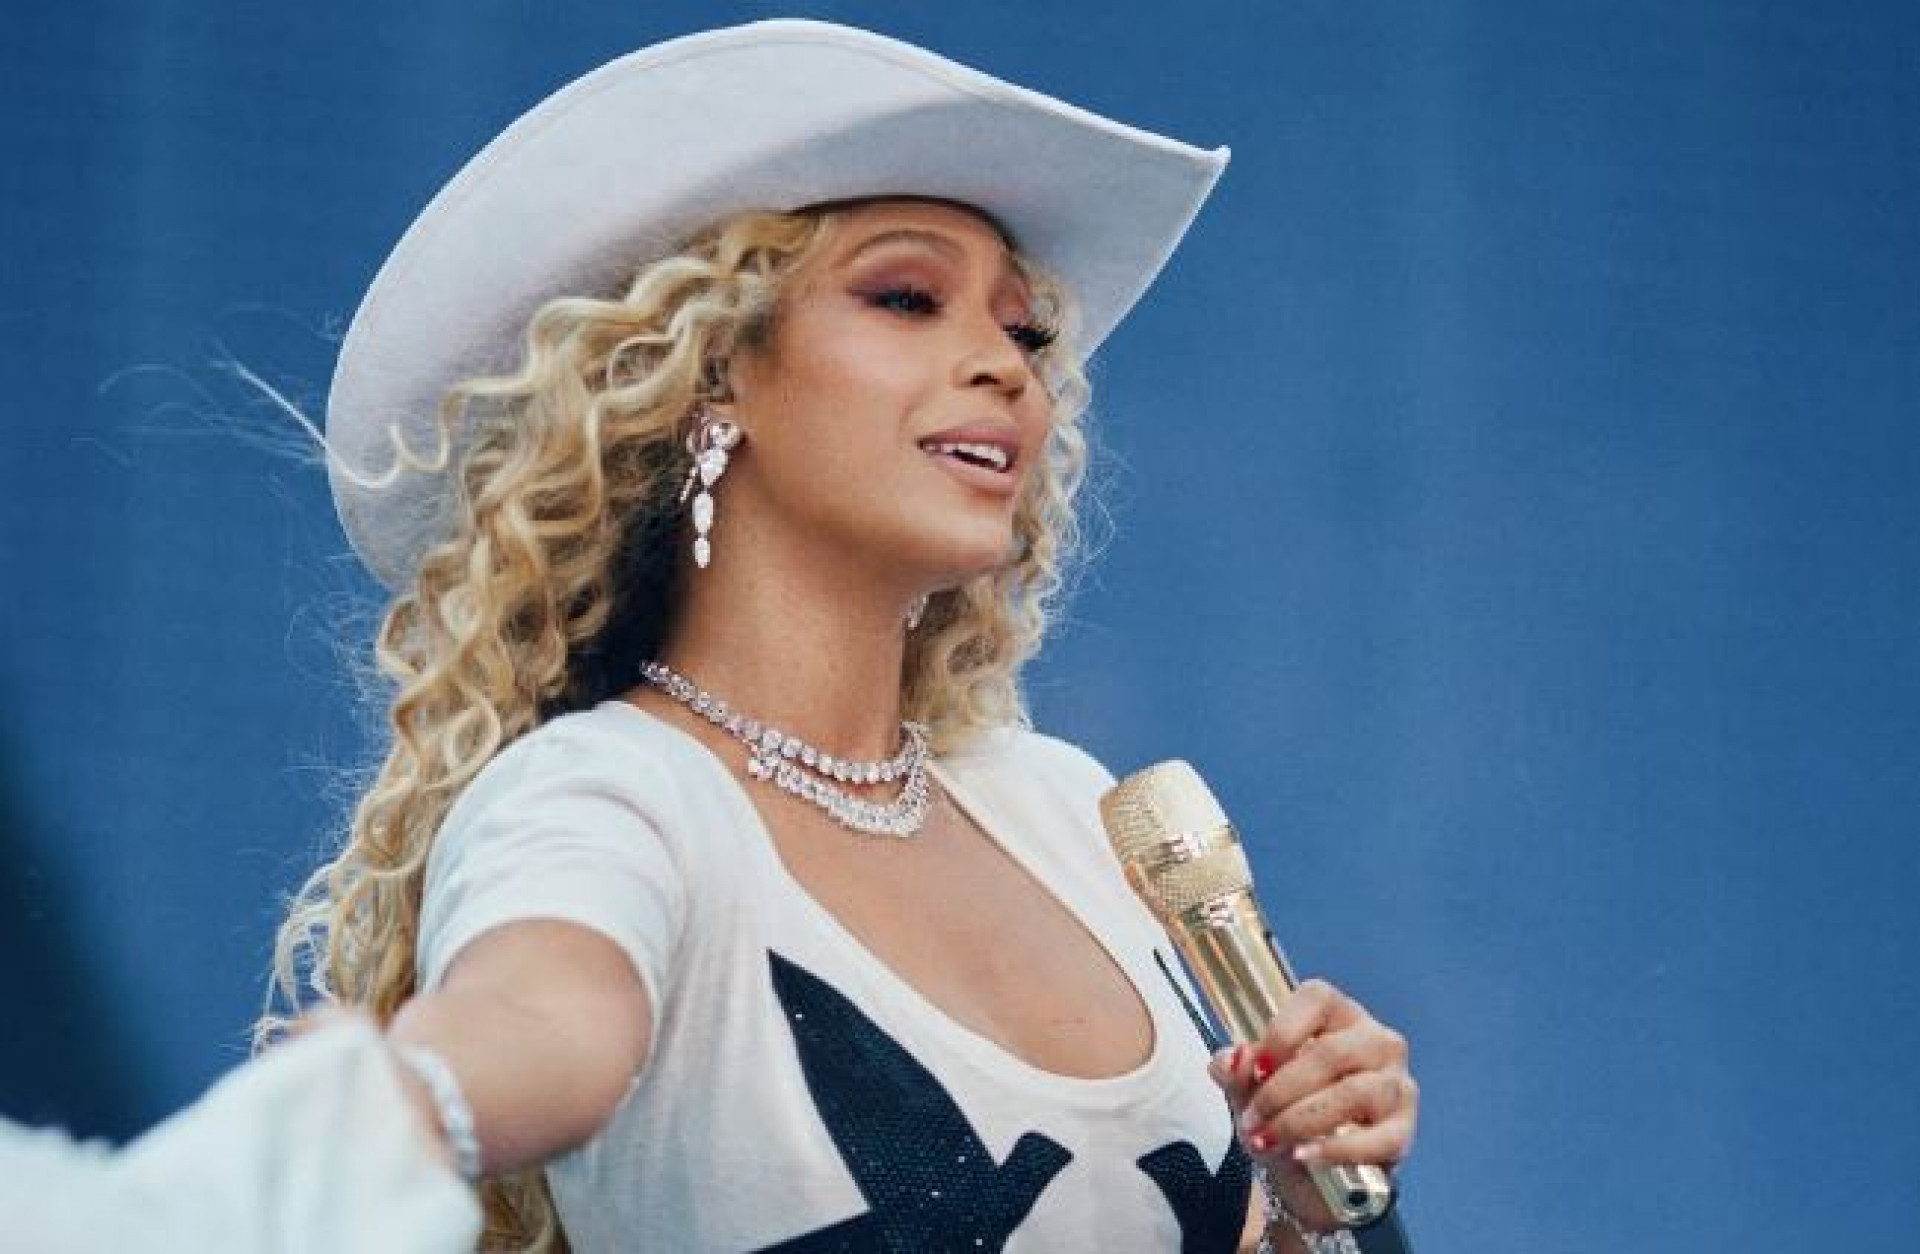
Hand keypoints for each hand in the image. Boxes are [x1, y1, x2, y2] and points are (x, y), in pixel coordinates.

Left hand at [1207, 978, 1417, 1176]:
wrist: (1310, 1168)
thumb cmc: (1284, 1109)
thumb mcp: (1250, 1087)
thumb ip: (1236, 1070)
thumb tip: (1229, 1060)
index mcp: (1338, 1014)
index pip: (1317, 999)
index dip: (1283, 1032)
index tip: (1256, 1069)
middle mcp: (1376, 1041)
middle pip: (1331, 1053)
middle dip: (1281, 1091)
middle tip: (1252, 1120)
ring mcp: (1396, 1084)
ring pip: (1354, 1093)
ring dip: (1301, 1121)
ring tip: (1268, 1141)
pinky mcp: (1404, 1130)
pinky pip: (1377, 1139)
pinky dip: (1335, 1150)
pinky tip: (1304, 1156)